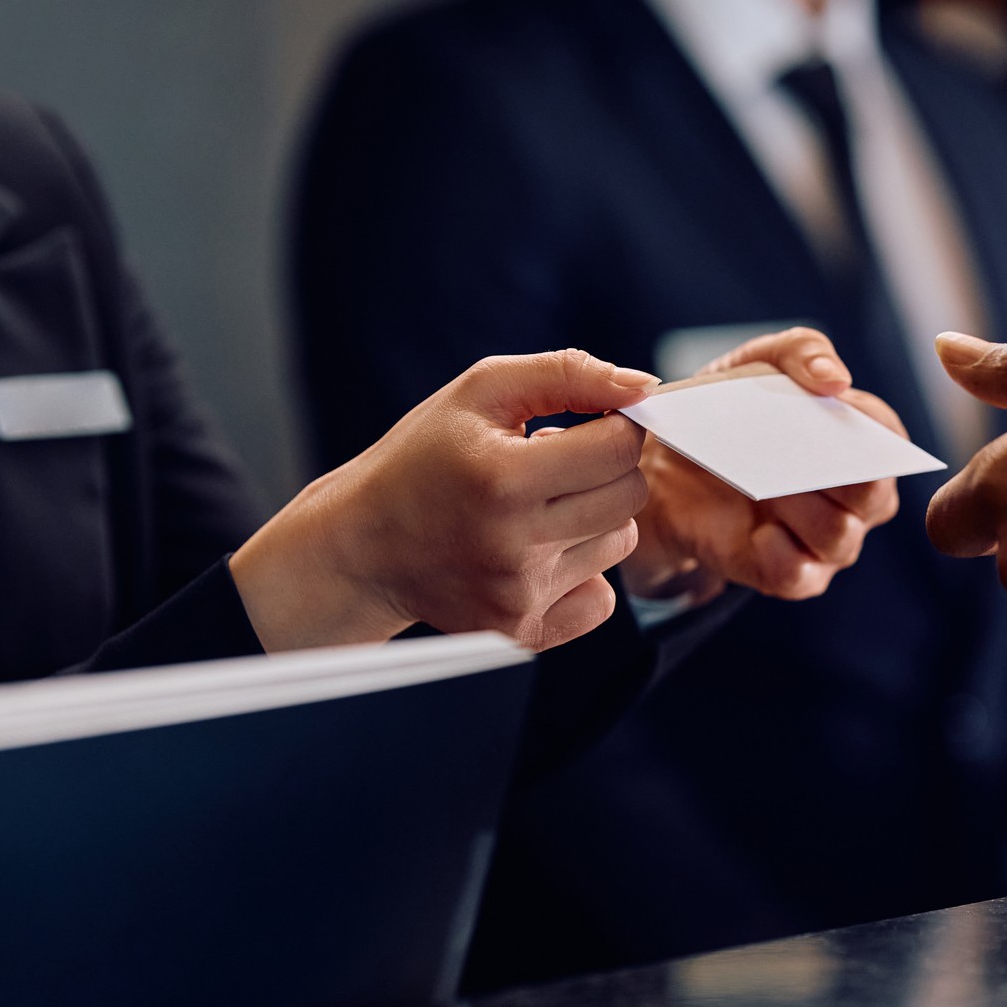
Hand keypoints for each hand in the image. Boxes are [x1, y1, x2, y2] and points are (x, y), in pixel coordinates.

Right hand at [230, 348, 657, 651]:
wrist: (362, 546)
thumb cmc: (422, 459)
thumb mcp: (479, 393)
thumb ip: (567, 374)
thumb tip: (643, 386)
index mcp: (502, 477)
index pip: (619, 448)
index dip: (615, 426)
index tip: (590, 424)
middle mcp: (514, 543)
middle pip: (629, 496)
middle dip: (605, 470)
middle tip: (557, 465)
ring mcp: (520, 594)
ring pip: (620, 542)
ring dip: (592, 519)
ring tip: (537, 509)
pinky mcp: (522, 631)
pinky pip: (603, 600)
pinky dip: (582, 574)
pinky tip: (537, 554)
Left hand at [620, 327, 902, 603]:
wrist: (664, 465)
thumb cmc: (727, 410)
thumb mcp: (757, 363)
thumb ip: (802, 352)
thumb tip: (836, 379)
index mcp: (855, 440)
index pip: (889, 439)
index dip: (870, 432)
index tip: (832, 411)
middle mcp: (850, 496)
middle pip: (875, 497)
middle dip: (843, 476)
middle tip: (798, 453)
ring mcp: (820, 539)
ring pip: (840, 538)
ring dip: (805, 512)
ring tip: (769, 488)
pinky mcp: (783, 573)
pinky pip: (801, 577)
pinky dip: (783, 555)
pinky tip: (760, 532)